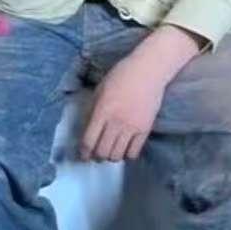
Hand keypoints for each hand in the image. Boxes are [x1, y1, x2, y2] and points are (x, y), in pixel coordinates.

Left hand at [81, 25, 202, 161]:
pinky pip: (134, 152)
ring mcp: (132, 128)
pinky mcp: (145, 130)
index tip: (83, 155)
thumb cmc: (120, 77)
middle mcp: (116, 122)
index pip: (89, 140)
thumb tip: (87, 129)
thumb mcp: (99, 90)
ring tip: (110, 152)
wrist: (147, 73)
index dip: (84, 152)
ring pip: (118, 155)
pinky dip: (127, 155)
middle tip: (96, 154)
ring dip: (111, 157)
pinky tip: (124, 149)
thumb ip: (92, 110)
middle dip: (97, 156)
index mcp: (101, 111)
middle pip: (103, 151)